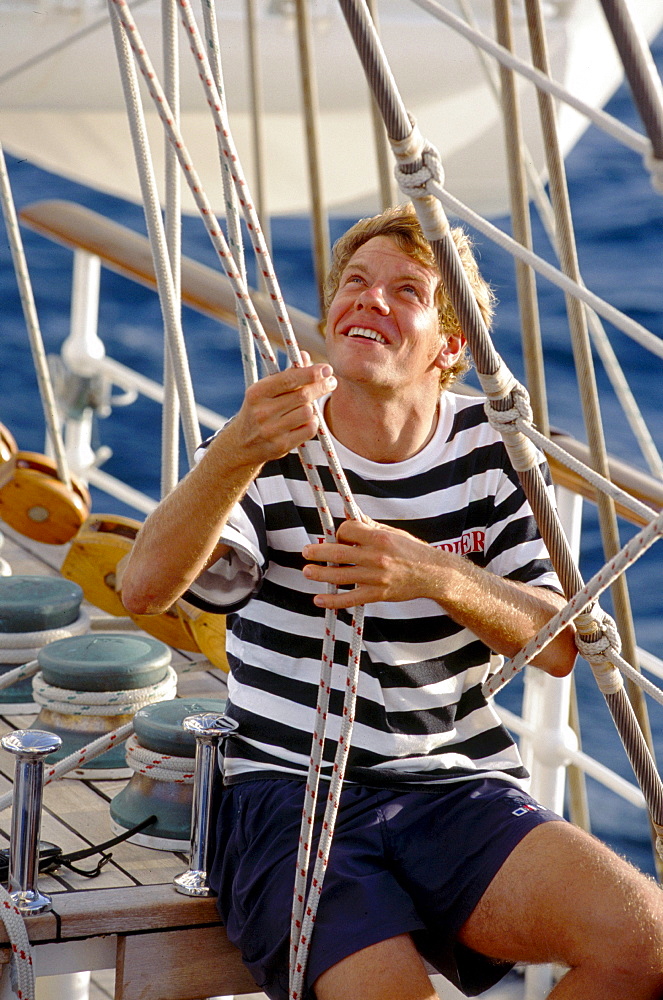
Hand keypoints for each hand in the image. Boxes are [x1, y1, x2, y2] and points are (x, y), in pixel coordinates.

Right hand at [231, 352, 336, 464]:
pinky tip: (305, 421)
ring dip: (312, 407)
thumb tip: (306, 357)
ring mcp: (271, 431)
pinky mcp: (281, 446)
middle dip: (320, 387)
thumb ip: (286, 374)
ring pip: (307, 412)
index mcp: (257, 393)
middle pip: (303, 395)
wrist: (240, 445)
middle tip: (331, 382)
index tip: (326, 369)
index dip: (310, 373)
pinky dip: (312, 423)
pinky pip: (309, 429)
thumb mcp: (264, 391)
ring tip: (308, 405)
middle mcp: (262, 412)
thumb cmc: (257, 411)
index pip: (289, 379)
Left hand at [301, 517, 435, 608]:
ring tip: (307, 572)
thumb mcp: (393, 533)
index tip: (338, 536)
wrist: (434, 575)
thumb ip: (369, 527)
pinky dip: (333, 601)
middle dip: (318, 552)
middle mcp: (377, 557)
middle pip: (339, 553)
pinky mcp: (378, 594)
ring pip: (340, 576)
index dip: (339, 532)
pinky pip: (351, 598)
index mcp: (380, 538)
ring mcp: (376, 577)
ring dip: (320, 574)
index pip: (348, 530)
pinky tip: (320, 600)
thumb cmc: (412, 551)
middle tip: (306, 552)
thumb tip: (350, 516)